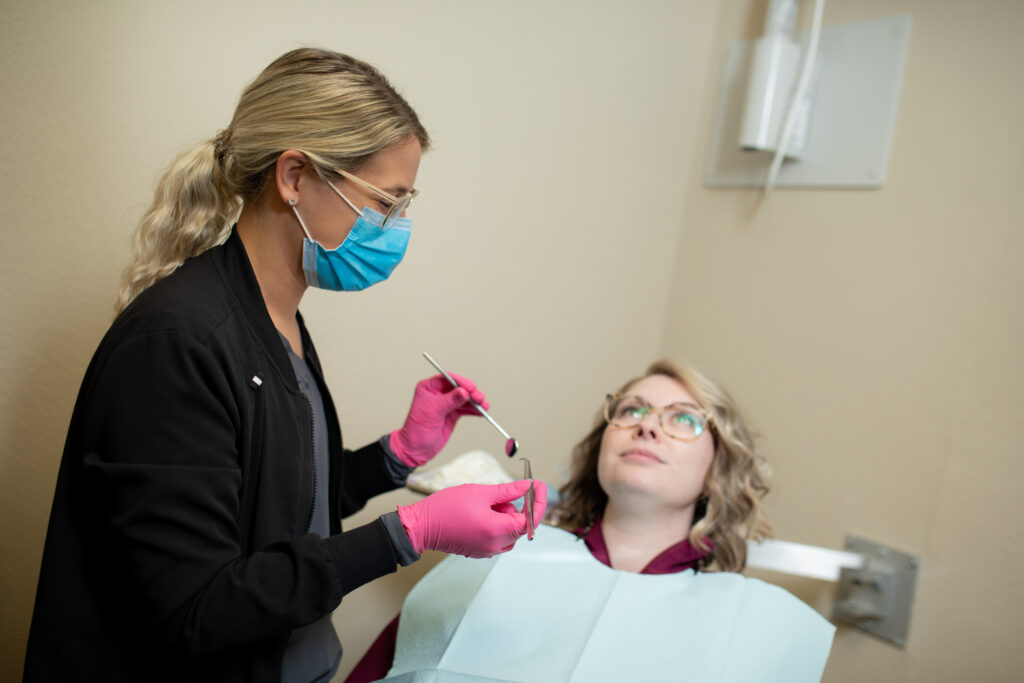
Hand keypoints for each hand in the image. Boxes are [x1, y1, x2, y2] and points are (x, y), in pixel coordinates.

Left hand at [390, 373, 488, 467]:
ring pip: (464, 398)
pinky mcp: (452, 413)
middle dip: (470, 392)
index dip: (460, 382)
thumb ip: (450, 401)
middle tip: (479, 398)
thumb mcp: (433, 412)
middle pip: (458, 388)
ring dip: (475, 402)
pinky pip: (465, 409)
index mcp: (428, 388)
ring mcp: (446, 404)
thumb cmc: (416, 430)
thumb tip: (464, 392)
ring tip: (484, 406)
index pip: (447, 379)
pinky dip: (474, 410)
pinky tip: (481, 412)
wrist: (416, 449)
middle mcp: (438, 394)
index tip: (470, 388)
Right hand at [397, 480, 547, 557]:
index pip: (530, 519)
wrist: (421, 526)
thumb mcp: (480, 492)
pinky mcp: (480, 551)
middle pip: (520, 525)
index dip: (538, 501)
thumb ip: (507, 491)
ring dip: (504, 515)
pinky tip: (479, 513)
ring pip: (510, 531)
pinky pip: (498, 537)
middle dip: (515, 507)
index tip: (540, 485)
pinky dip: (496, 523)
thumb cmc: (447, 508)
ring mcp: (488, 551)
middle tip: (499, 493)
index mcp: (497, 530)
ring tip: (483, 503)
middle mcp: (495, 545)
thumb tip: (527, 487)